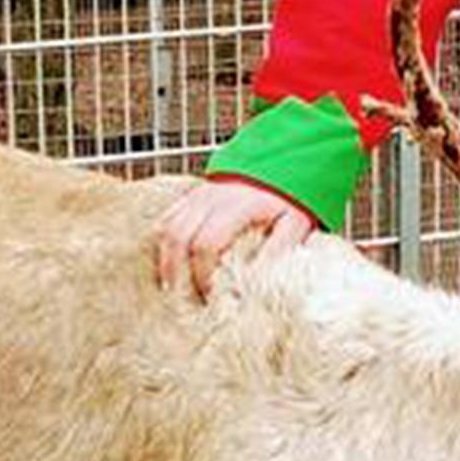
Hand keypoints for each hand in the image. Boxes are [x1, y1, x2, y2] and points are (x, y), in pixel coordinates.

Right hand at [154, 179, 316, 298]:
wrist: (282, 163)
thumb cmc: (288, 196)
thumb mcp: (295, 222)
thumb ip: (280, 249)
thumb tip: (260, 279)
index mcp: (237, 207)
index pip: (207, 244)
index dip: (203, 273)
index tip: (209, 295)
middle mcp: (212, 199)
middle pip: (178, 236)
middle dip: (175, 270)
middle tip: (182, 297)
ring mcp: (199, 194)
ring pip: (167, 226)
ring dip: (165, 258)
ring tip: (171, 284)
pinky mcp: (193, 194)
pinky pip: (168, 217)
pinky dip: (164, 241)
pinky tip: (170, 261)